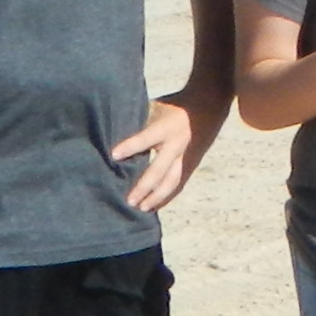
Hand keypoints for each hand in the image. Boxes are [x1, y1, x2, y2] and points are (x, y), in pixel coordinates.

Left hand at [112, 99, 209, 214]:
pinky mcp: (189, 166)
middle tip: (129, 200)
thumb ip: (138, 123)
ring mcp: (185, 157)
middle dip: (144, 186)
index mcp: (166, 127)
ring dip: (156, 196)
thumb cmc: (172, 107)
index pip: (146, 138)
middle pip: (160, 169)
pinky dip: (165, 198)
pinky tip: (152, 207)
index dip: (130, 147)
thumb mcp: (155, 108)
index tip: (113, 155)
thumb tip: (109, 135)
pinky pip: (177, 185)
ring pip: (171, 181)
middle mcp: (176, 144)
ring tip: (141, 208)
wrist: (206, 109)